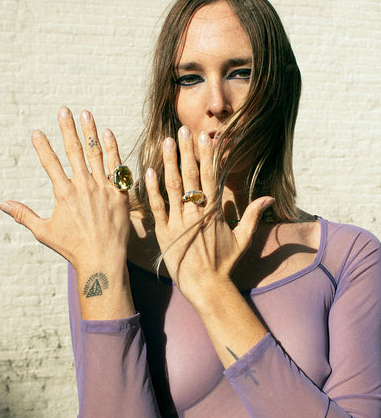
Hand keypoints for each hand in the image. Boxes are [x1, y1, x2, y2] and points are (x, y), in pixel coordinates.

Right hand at [0, 107, 129, 279]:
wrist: (103, 260)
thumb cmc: (72, 248)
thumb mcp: (44, 232)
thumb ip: (24, 215)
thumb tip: (2, 204)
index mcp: (64, 194)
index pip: (50, 163)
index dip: (43, 146)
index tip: (37, 132)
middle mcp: (83, 186)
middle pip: (74, 151)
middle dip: (68, 129)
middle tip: (64, 110)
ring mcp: (103, 188)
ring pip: (96, 154)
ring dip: (90, 132)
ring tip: (86, 114)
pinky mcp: (120, 193)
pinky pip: (117, 167)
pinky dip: (113, 150)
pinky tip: (108, 134)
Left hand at [145, 126, 272, 305]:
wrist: (206, 287)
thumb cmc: (225, 263)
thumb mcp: (243, 239)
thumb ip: (253, 215)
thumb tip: (269, 198)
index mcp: (214, 211)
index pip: (211, 176)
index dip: (207, 155)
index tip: (204, 137)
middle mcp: (196, 213)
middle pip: (191, 176)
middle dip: (187, 151)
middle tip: (182, 130)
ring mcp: (178, 221)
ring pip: (173, 187)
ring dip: (170, 163)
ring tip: (168, 142)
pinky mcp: (164, 232)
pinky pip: (157, 207)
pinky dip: (153, 189)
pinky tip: (149, 171)